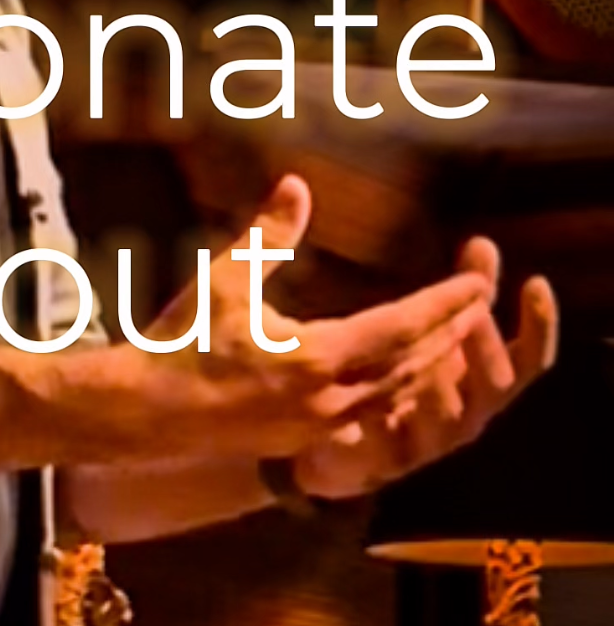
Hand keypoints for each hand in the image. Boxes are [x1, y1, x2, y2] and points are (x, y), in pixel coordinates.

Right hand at [146, 176, 495, 463]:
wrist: (144, 412)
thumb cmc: (183, 343)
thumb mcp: (224, 280)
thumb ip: (267, 235)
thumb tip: (296, 185)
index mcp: (317, 359)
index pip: (402, 328)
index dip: (444, 304)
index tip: (479, 283)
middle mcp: (330, 399)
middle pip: (411, 366)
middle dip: (450, 334)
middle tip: (481, 304)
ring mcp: (319, 426)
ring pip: (395, 395)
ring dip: (429, 364)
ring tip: (454, 337)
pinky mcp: (304, 440)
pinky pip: (371, 415)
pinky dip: (397, 392)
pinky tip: (403, 380)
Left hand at [292, 240, 558, 500]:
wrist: (337, 446)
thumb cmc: (400, 380)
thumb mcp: (435, 331)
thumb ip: (462, 294)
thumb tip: (483, 244)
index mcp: (481, 381)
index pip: (528, 358)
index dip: (539, 326)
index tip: (534, 283)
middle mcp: (463, 415)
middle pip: (493, 388)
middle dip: (486, 350)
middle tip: (475, 315)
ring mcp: (424, 444)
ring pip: (447, 421)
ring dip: (444, 392)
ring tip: (434, 366)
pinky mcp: (378, 464)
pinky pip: (383, 448)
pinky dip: (382, 429)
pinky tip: (371, 411)